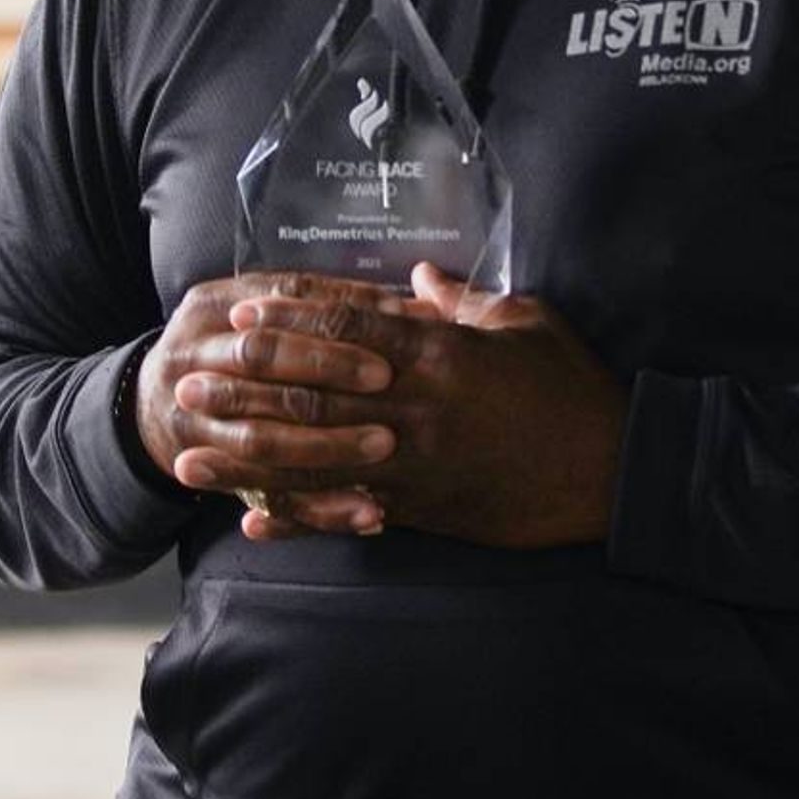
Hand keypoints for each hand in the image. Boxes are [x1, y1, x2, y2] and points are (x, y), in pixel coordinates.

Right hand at [135, 273, 404, 525]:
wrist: (158, 405)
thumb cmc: (231, 351)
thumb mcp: (257, 314)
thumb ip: (324, 309)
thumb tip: (419, 304)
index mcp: (213, 305)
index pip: (280, 294)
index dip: (340, 305)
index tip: (395, 317)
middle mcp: (192, 354)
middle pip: (259, 356)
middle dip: (326, 366)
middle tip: (386, 379)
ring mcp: (191, 417)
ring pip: (259, 436)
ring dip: (325, 444)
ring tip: (384, 444)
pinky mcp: (209, 471)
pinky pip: (267, 495)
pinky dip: (319, 508)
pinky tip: (366, 510)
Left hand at [223, 262, 625, 549]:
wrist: (611, 472)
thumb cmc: (573, 388)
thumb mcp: (526, 322)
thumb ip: (465, 299)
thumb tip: (418, 274)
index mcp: (440, 355)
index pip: (348, 333)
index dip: (289, 321)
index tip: (240, 313)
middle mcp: (414, 411)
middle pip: (312, 396)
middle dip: (244, 389)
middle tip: (188, 381)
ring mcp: (413, 466)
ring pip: (314, 462)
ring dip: (245, 460)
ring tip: (187, 458)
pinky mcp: (422, 510)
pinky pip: (346, 515)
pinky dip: (297, 521)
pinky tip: (251, 524)